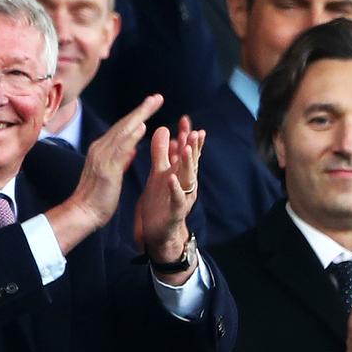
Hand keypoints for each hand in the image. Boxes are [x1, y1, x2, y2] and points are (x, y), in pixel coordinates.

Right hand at [46, 94, 162, 254]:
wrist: (82, 213)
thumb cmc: (96, 198)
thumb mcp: (111, 175)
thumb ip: (121, 160)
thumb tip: (132, 150)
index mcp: (101, 150)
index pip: (122, 129)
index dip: (137, 115)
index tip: (151, 105)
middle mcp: (100, 149)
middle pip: (123, 125)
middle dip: (141, 110)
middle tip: (157, 97)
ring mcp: (102, 158)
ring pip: (123, 132)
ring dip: (139, 116)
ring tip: (153, 103)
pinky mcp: (107, 169)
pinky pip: (121, 149)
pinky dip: (131, 136)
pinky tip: (142, 126)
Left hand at [139, 121, 202, 279]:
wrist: (158, 232)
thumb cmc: (160, 201)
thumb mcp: (159, 173)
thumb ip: (162, 153)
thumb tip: (164, 129)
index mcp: (180, 173)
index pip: (185, 151)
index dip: (187, 136)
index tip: (185, 120)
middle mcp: (185, 183)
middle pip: (190, 162)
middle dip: (192, 146)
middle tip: (194, 131)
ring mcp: (182, 197)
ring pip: (187, 178)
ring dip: (187, 164)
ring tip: (185, 149)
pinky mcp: (175, 211)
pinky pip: (177, 199)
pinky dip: (175, 188)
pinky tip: (172, 178)